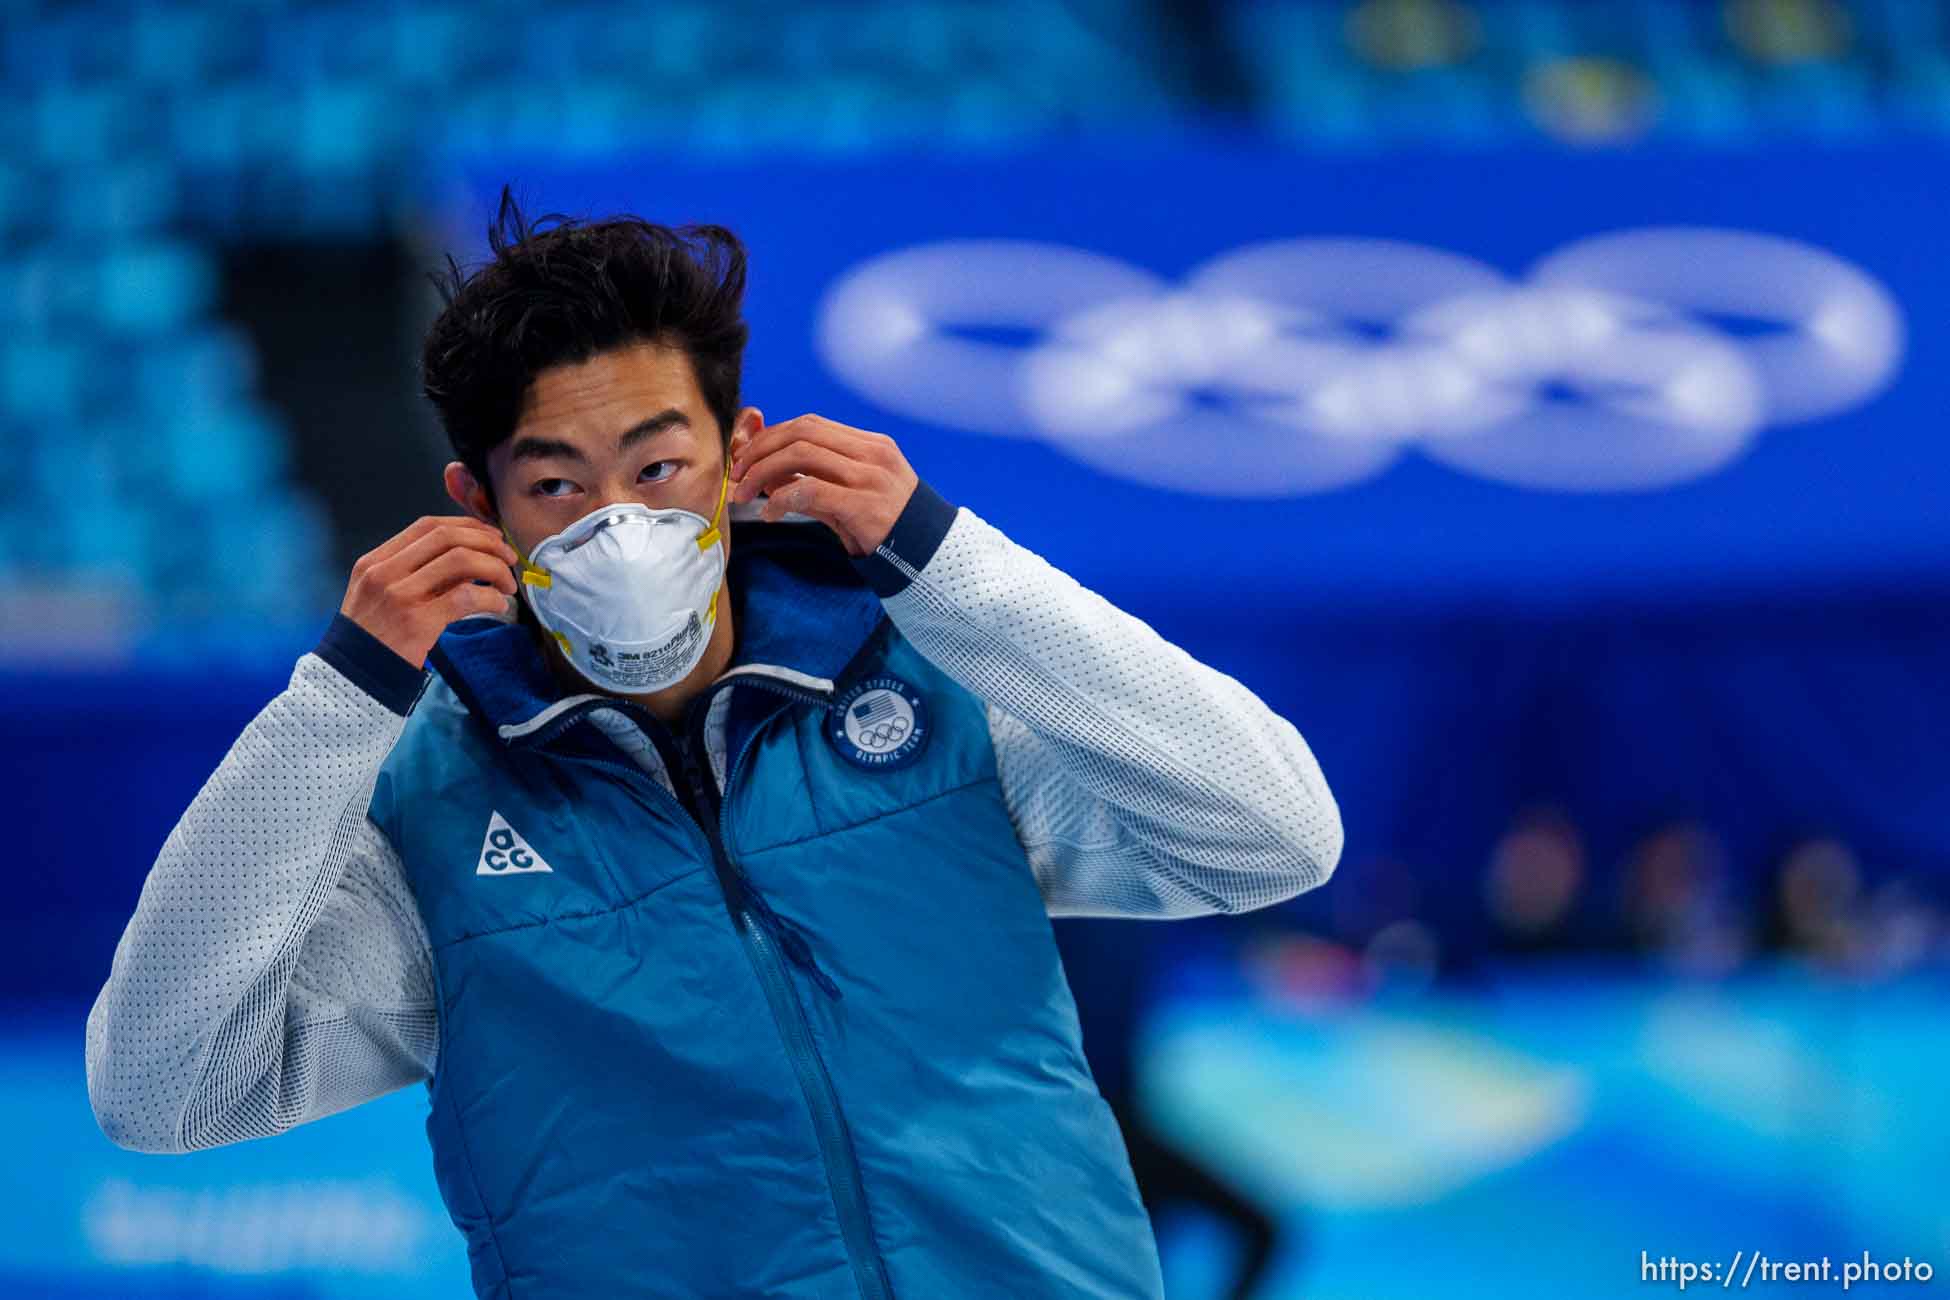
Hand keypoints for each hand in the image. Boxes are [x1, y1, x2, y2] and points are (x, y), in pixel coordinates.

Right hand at [339, 516, 518, 666]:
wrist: (352, 679)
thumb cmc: (373, 639)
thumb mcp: (380, 596)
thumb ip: (416, 575)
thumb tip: (471, 559)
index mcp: (374, 562)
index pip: (427, 526)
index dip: (466, 526)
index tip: (490, 537)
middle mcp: (383, 573)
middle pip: (447, 537)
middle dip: (487, 543)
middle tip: (509, 558)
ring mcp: (399, 596)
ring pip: (460, 560)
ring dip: (495, 568)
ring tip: (507, 584)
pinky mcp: (416, 623)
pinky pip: (466, 597)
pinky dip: (491, 597)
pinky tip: (499, 606)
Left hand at [728, 414, 919, 557]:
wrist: (927, 555)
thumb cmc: (887, 526)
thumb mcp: (852, 496)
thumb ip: (813, 482)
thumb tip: (766, 475)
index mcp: (870, 445)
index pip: (810, 424)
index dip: (771, 436)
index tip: (748, 457)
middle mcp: (872, 454)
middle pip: (801, 432)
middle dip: (761, 449)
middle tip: (739, 475)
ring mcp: (870, 477)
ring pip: (801, 454)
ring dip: (763, 471)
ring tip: (746, 493)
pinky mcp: (864, 505)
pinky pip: (810, 490)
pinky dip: (781, 498)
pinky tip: (770, 513)